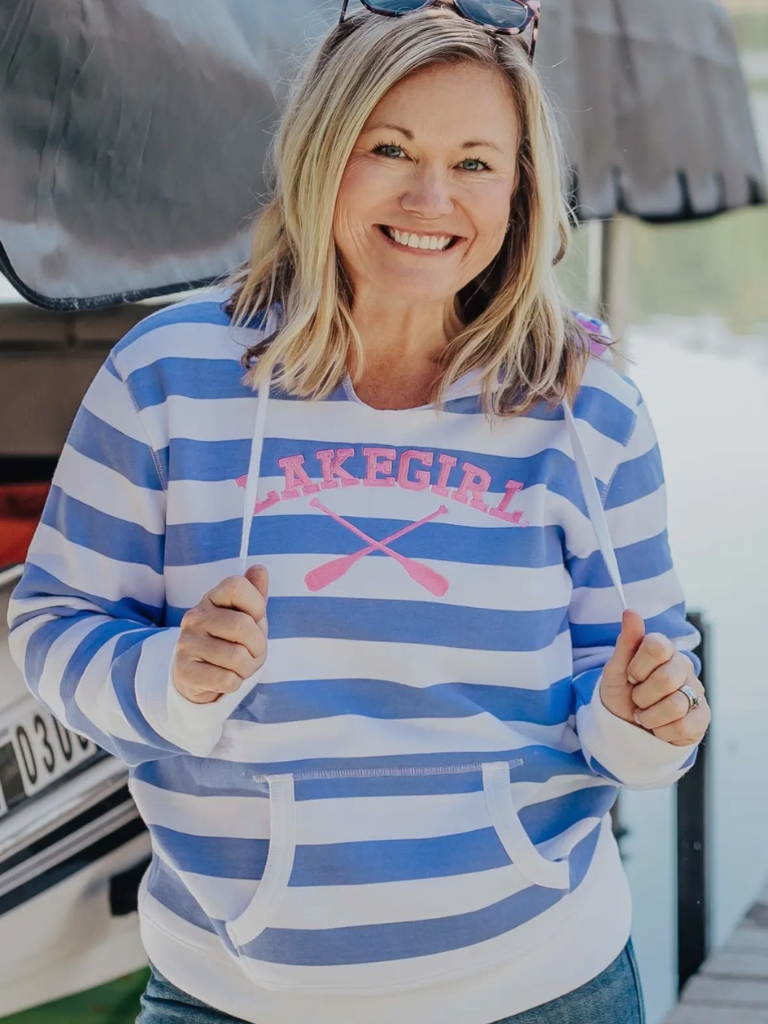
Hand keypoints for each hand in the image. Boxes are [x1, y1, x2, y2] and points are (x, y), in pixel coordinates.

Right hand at [172, 565, 268, 704]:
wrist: (199, 675)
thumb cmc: (229, 640)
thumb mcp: (246, 615)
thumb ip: (254, 593)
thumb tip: (259, 568)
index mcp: (212, 598)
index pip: (237, 586)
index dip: (256, 605)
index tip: (255, 619)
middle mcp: (195, 617)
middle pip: (242, 625)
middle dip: (258, 645)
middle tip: (254, 652)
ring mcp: (187, 643)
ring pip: (237, 657)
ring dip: (248, 667)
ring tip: (241, 666)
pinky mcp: (185, 671)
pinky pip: (227, 679)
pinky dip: (236, 683)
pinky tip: (227, 678)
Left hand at [600, 609, 710, 746]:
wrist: (626, 728)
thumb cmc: (621, 694)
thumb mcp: (615, 671)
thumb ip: (625, 643)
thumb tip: (630, 612)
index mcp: (663, 649)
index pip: (656, 647)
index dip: (638, 667)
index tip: (631, 676)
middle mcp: (683, 666)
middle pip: (667, 678)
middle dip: (642, 696)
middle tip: (637, 699)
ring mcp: (696, 691)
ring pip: (676, 705)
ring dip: (650, 717)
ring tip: (645, 715)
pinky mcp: (703, 716)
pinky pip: (685, 727)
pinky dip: (663, 731)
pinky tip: (659, 727)